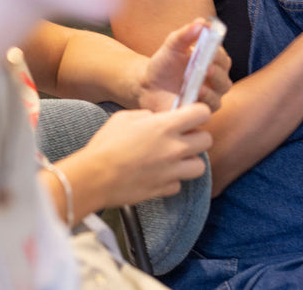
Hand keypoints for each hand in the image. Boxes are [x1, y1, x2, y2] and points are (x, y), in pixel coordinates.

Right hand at [82, 103, 211, 206]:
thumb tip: (156, 119)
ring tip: (176, 159)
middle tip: (184, 138)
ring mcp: (171, 171)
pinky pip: (179, 184)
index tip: (191, 116)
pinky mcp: (163, 189)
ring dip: (190, 161)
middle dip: (198, 137)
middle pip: (207, 140)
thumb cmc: (106, 144)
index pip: (202, 113)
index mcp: (166, 126)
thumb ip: (147, 116)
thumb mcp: (125, 117)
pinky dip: (172, 180)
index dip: (199, 113)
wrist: (95, 177)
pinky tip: (159, 175)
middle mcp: (174, 148)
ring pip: (200, 166)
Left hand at [139, 18, 231, 112]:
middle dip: (217, 70)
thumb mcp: (171, 45)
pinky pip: (210, 107)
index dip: (219, 53)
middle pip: (224, 74)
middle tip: (207, 66)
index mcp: (211, 60)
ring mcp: (210, 95)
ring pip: (221, 90)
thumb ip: (185, 34)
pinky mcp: (201, 110)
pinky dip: (207, 100)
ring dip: (213, 86)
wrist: (148, 86)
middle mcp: (215, 78)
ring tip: (201, 82)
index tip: (212, 49)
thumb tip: (202, 22)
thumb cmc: (164, 64)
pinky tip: (198, 94)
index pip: (222, 56)